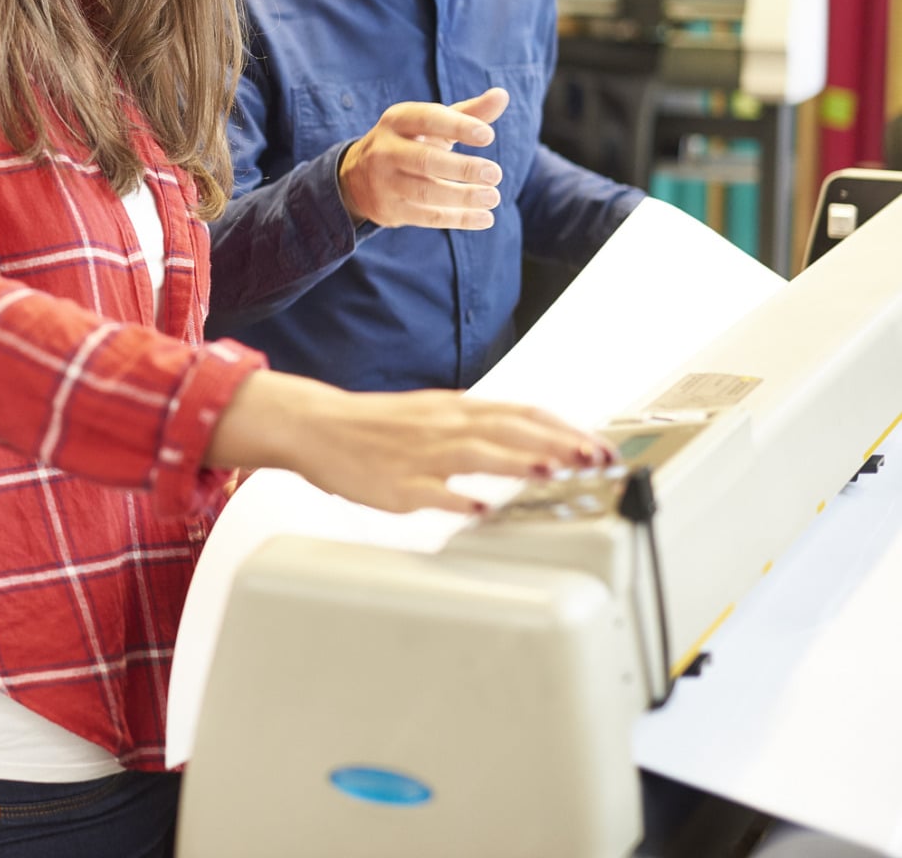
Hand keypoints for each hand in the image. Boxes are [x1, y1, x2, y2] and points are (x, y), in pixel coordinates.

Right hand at [207, 371, 613, 514]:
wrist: (317, 426)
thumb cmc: (376, 426)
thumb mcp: (434, 415)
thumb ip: (480, 429)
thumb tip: (530, 444)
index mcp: (455, 409)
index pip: (522, 412)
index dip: (564, 428)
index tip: (599, 444)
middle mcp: (444, 426)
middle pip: (509, 429)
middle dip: (556, 444)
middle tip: (595, 458)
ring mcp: (421, 455)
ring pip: (476, 453)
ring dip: (517, 463)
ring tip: (552, 473)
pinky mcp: (397, 483)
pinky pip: (430, 492)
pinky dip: (457, 498)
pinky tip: (480, 508)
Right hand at [337, 87, 509, 228]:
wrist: (357, 177)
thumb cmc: (409, 143)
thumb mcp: (431, 125)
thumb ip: (468, 113)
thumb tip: (502, 95)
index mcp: (397, 121)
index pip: (427, 120)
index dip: (457, 126)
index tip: (488, 136)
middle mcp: (384, 150)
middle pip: (425, 160)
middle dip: (462, 168)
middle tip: (496, 173)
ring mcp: (384, 182)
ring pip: (426, 192)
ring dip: (463, 197)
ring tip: (494, 197)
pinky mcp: (390, 210)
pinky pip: (427, 217)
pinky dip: (459, 219)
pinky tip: (485, 218)